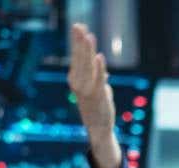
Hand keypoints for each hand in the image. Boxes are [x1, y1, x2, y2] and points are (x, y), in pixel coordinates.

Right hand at [66, 22, 120, 167]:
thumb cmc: (97, 109)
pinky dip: (98, 68)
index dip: (77, 42)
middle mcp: (79, 84)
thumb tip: (101, 68)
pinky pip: (98, 79)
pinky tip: (99, 57)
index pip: (77, 57)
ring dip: (87, 50)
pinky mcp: (98, 97)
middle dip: (79, 42)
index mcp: (77, 80)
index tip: (78, 27)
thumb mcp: (97, 90)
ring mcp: (87, 90)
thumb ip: (98, 78)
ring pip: (87, 67)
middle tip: (78, 25)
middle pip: (80, 59)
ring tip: (87, 35)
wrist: (99, 131)